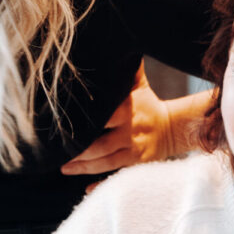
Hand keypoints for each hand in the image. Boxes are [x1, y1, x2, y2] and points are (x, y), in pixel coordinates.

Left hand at [60, 61, 174, 186]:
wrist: (174, 128)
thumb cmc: (148, 104)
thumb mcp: (139, 85)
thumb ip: (126, 70)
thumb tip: (115, 42)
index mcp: (128, 111)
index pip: (103, 116)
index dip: (85, 122)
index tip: (64, 124)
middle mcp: (130, 132)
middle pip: (101, 145)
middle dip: (79, 151)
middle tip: (58, 152)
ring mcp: (133, 151)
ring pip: (105, 163)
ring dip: (84, 168)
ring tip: (63, 168)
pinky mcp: (136, 166)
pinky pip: (117, 176)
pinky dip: (103, 185)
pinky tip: (87, 191)